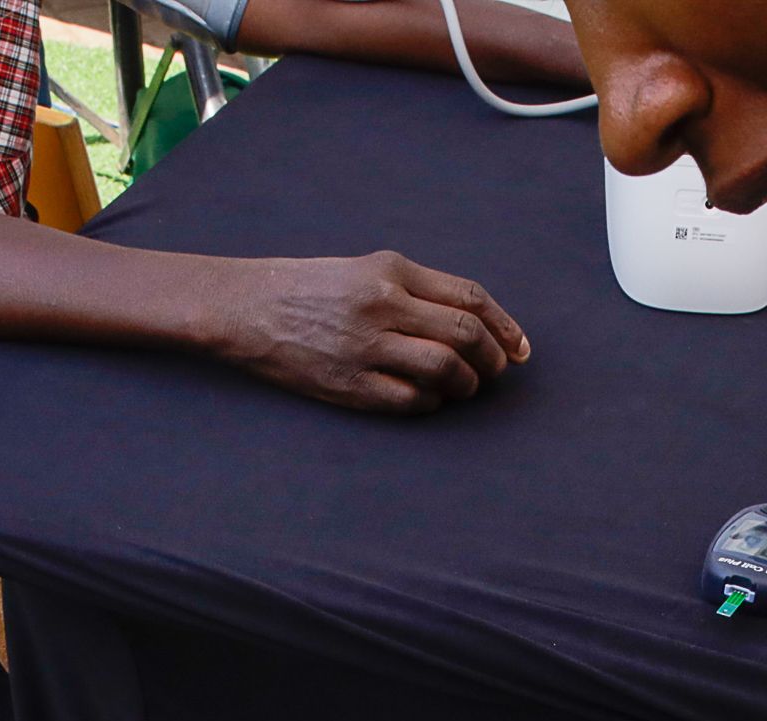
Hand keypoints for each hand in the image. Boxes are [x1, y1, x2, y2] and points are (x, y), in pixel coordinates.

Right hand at [207, 252, 531, 413]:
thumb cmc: (309, 288)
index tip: (521, 349)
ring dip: (465, 384)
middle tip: (495, 372)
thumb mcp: (366, 270)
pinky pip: (410, 400)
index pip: (469, 297)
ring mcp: (365, 345)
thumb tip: (475, 325)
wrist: (245, 307)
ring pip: (445, 369)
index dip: (505, 326)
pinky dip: (430, 404)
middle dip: (493, 359)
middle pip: (465, 334)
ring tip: (462, 387)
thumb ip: (417, 290)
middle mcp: (382, 304)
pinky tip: (428, 399)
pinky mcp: (348, 383)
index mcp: (391, 270)